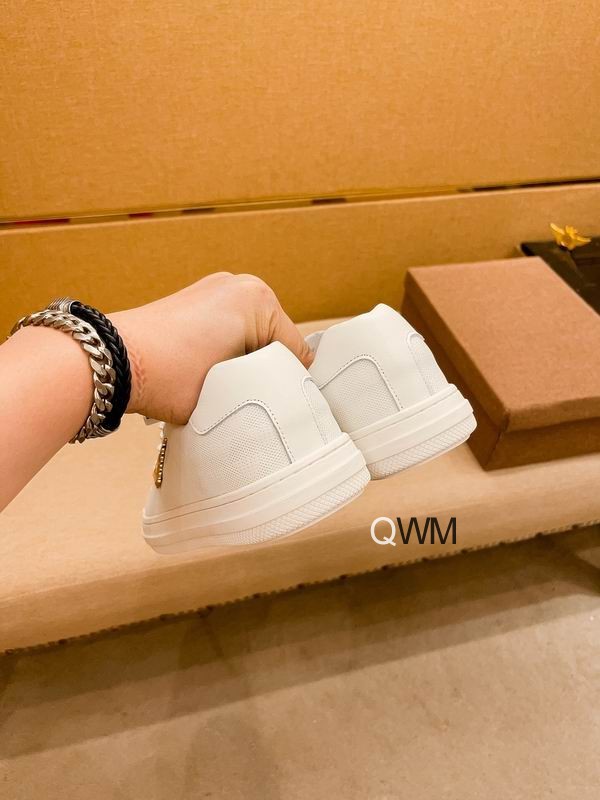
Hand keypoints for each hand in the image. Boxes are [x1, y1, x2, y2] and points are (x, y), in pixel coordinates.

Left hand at [110, 273, 312, 424]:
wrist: (112, 361)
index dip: (289, 387)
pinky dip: (226, 352)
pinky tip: (208, 374)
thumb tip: (277, 398)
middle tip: (249, 399)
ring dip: (245, 363)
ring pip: (251, 338)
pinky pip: (228, 330)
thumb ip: (266, 389)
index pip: (296, 352)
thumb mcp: (234, 389)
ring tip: (225, 388)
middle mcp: (240, 285)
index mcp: (259, 300)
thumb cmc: (169, 376)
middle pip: (274, 342)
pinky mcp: (195, 300)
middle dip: (265, 371)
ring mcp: (215, 289)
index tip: (277, 408)